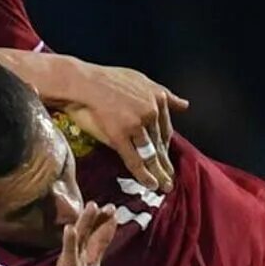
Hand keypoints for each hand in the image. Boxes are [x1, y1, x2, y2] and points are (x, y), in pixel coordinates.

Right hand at [32, 203, 115, 265]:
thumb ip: (96, 249)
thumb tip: (106, 227)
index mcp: (79, 264)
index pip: (90, 239)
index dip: (100, 224)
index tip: (110, 206)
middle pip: (78, 244)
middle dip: (85, 225)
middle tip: (93, 204)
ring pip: (67, 263)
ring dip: (68, 247)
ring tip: (70, 230)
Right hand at [55, 63, 189, 192]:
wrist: (80, 81)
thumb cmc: (105, 79)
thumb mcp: (140, 79)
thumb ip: (163, 94)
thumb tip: (185, 105)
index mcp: (157, 98)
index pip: (165, 129)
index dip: (166, 146)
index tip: (167, 157)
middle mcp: (151, 111)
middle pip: (160, 144)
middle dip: (165, 163)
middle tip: (171, 179)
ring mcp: (136, 124)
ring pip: (151, 153)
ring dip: (159, 173)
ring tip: (165, 186)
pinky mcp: (120, 135)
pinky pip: (135, 160)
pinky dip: (143, 175)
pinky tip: (151, 185)